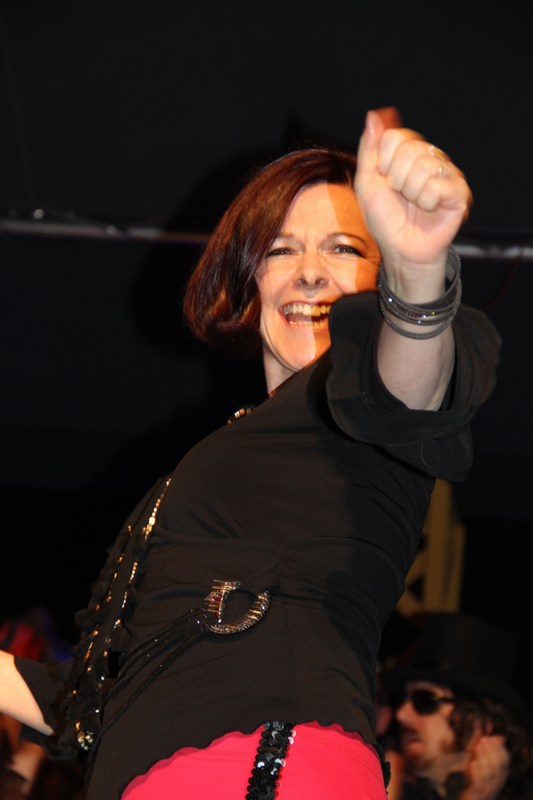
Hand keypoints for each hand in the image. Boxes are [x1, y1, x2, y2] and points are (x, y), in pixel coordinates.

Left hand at [355, 107, 471, 294]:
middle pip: (409, 149)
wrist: (401, 250)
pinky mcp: (459, 192)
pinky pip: (437, 185)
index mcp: (410, 153)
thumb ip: (369, 149)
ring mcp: (447, 174)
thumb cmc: (385, 219)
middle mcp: (431, 158)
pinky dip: (426, 201)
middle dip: (396, 179)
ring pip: (423, 167)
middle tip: (401, 195)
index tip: (385, 180)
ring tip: (414, 204)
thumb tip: (373, 116)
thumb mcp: (367, 183)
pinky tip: (429, 209)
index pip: (394, 136)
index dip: (383, 161)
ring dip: (411, 192)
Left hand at [460, 735, 509, 799]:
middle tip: (483, 739)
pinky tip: (473, 764)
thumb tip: (489, 731)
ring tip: (477, 747)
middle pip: (499, 765)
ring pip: (491, 774)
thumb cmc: (475, 778)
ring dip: (484, 758)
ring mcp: (489, 788)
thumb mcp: (478, 760)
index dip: (499, 747)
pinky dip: (477, 773)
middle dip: (491, 750)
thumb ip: (482, 747)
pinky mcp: (479, 794)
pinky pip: (480, 784)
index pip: (505, 759)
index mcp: (500, 773)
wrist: (471, 798)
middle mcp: (497, 781)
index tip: (490, 737)